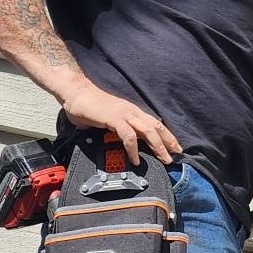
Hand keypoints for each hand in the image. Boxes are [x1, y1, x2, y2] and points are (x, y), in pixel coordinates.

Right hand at [61, 78, 181, 165]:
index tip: (174, 148)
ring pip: (148, 130)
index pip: (154, 124)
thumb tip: (118, 145)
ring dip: (158, 146)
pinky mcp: (114, 118)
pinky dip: (134, 149)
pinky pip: (128, 135)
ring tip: (163, 159)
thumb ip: (116, 130)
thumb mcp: (109, 120)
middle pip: (157, 127)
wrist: (76, 93)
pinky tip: (136, 159)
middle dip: (168, 142)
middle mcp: (132, 111)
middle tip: (176, 155)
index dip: (166, 136)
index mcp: (132, 111)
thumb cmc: (89, 106)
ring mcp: (124, 114)